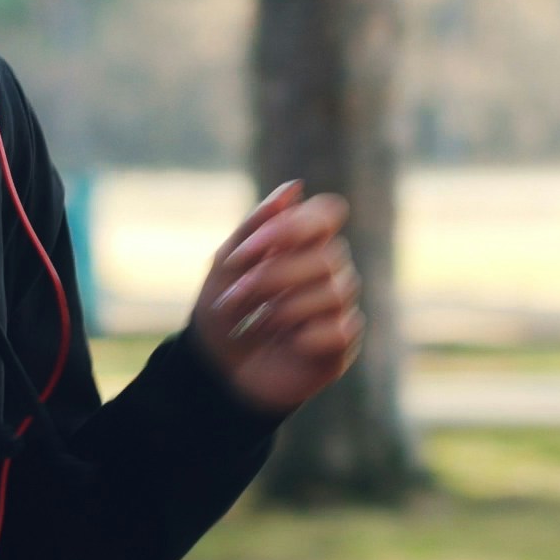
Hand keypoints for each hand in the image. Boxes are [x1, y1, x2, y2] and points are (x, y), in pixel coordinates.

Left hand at [186, 180, 362, 413]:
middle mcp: (329, 271)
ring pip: (333, 292)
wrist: (218, 372)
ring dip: (285, 307)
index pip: (327, 213)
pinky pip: (340, 330)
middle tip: (234, 295)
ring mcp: (339, 308)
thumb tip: (294, 187)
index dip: (295, 226)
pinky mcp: (341, 345)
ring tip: (256, 323)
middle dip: (274, 275)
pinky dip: (306, 335)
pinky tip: (287, 343)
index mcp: (305, 244)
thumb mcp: (227, 266)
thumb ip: (256, 226)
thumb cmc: (225, 313)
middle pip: (327, 256)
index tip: (250, 248)